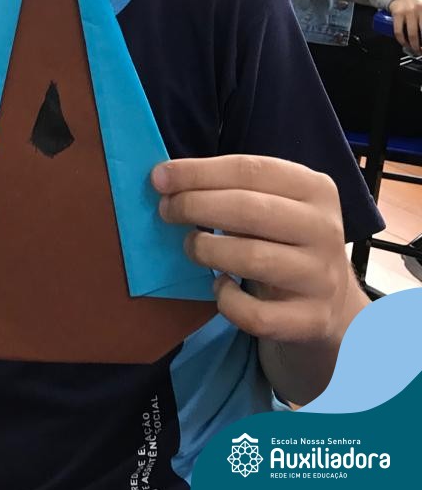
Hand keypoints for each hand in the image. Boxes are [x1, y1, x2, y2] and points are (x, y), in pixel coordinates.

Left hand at [151, 155, 349, 343]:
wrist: (331, 301)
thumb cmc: (284, 239)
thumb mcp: (272, 203)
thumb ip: (230, 187)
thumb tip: (166, 178)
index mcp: (315, 188)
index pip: (250, 170)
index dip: (199, 171)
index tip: (160, 177)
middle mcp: (325, 228)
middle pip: (250, 209)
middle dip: (195, 206)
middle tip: (166, 210)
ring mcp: (321, 276)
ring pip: (253, 258)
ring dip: (208, 250)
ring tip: (191, 246)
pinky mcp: (312, 320)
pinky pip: (257, 315)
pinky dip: (228, 301)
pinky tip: (220, 287)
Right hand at [388, 0, 421, 54]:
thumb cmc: (417, 3)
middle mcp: (419, 9)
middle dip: (421, 46)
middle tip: (421, 51)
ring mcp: (408, 11)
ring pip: (411, 34)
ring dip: (413, 46)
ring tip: (415, 49)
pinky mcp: (397, 14)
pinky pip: (399, 31)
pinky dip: (402, 40)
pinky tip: (404, 44)